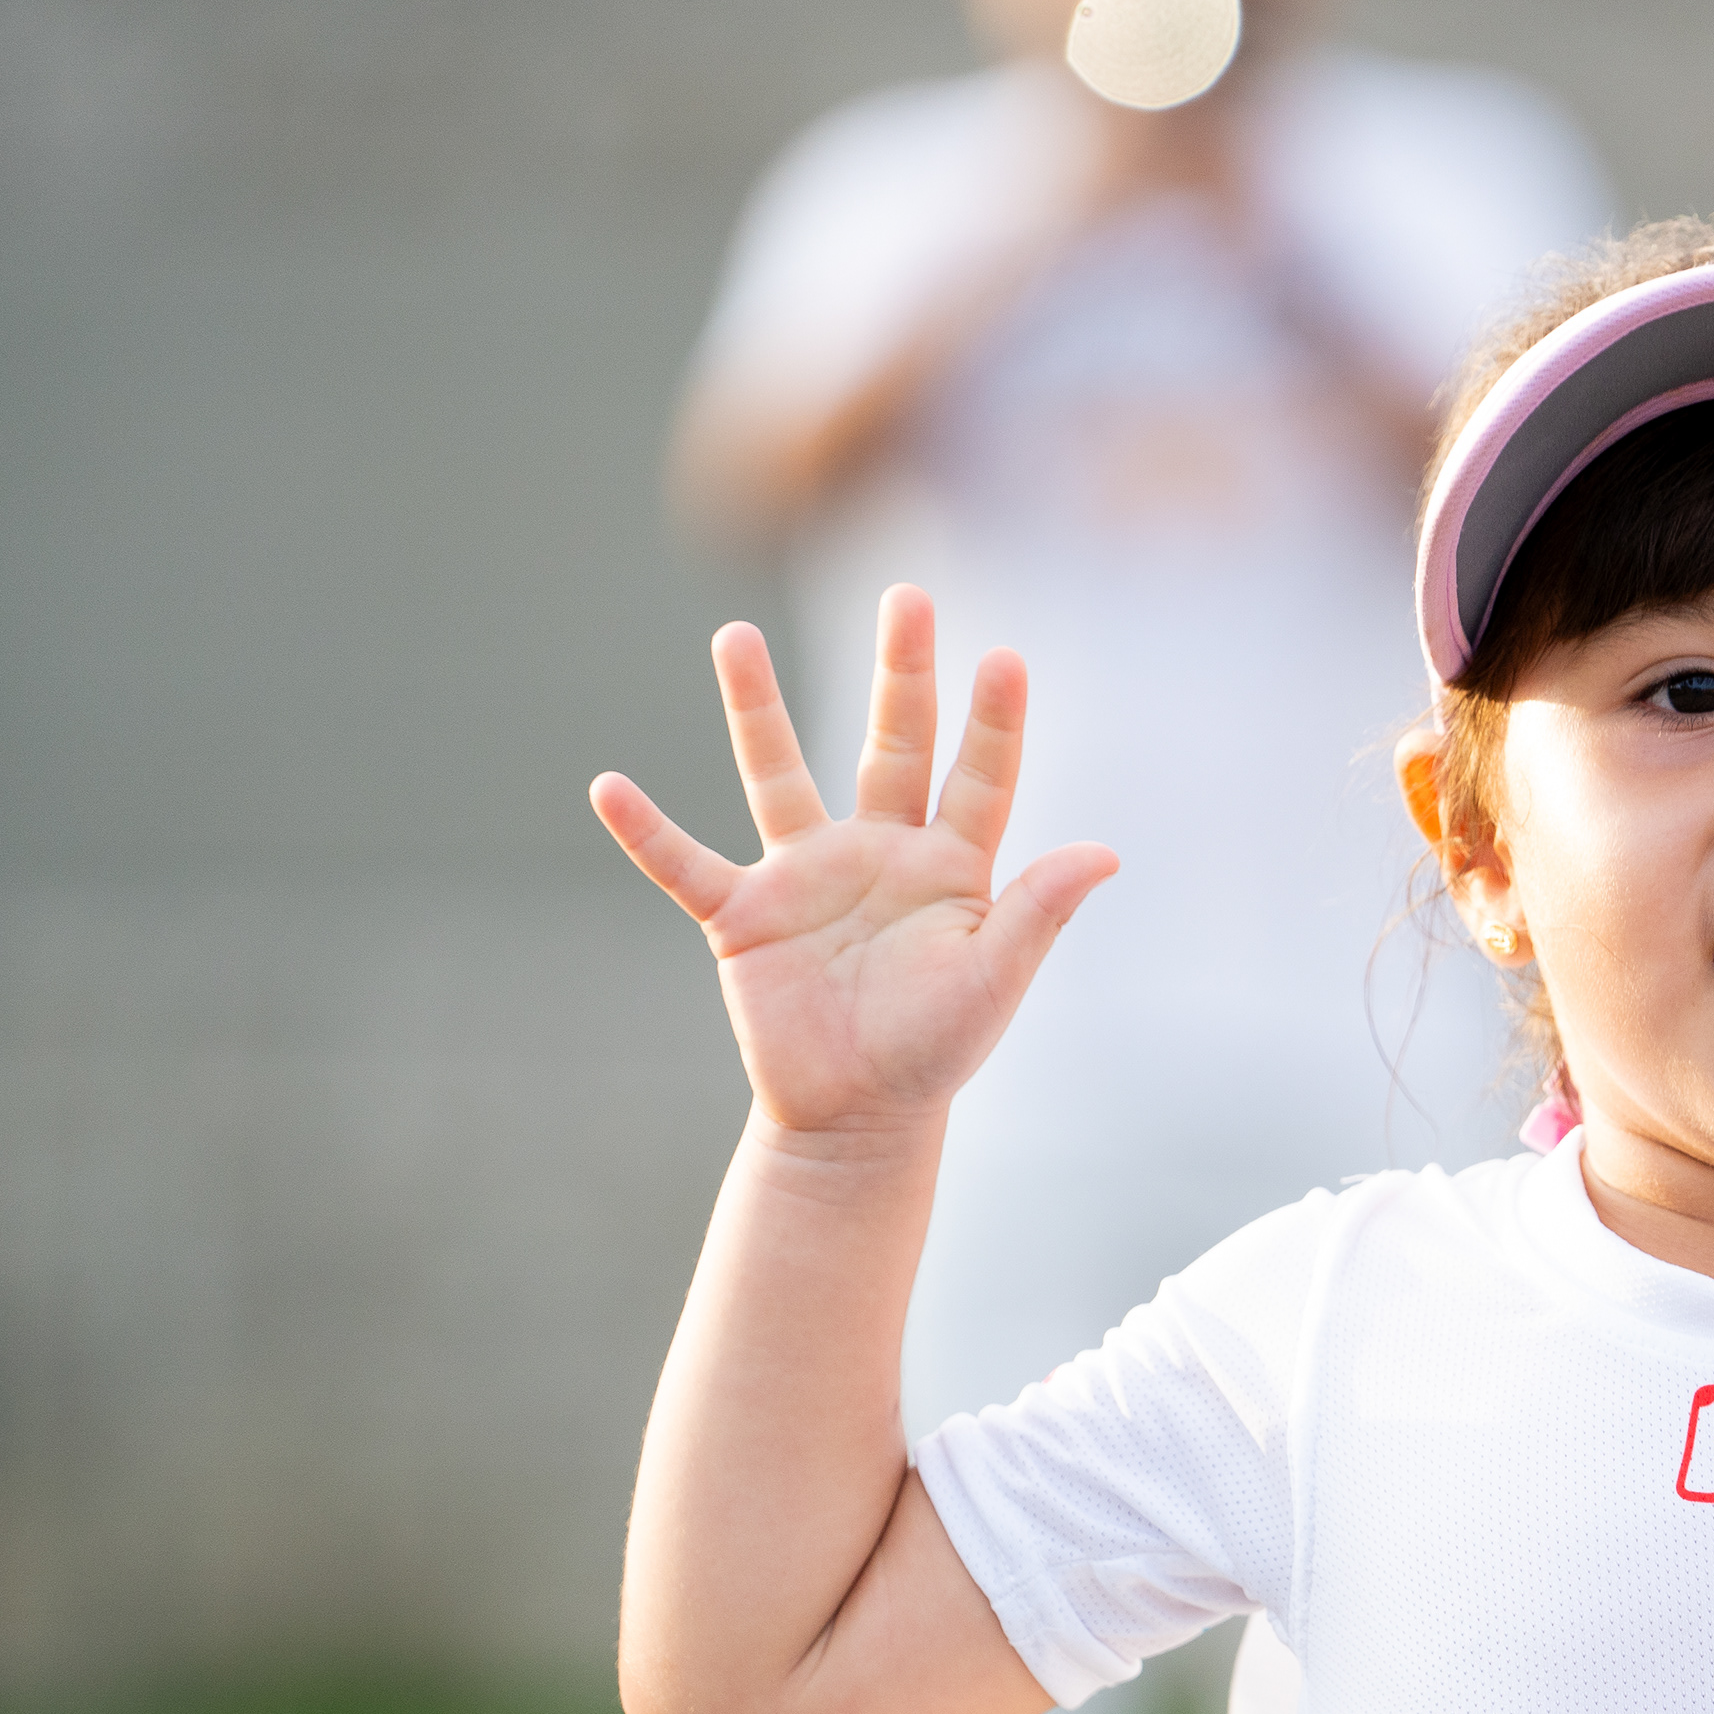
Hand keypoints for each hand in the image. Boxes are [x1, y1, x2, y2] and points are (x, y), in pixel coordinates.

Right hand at [590, 586, 1116, 1136]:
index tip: (1006, 656)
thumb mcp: (994, 979)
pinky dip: (646, 832)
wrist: (858, 1117)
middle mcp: (879, 852)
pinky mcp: (743, 917)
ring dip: (756, 708)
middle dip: (902, 672)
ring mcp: (806, 877)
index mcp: (950, 866)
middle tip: (906, 596)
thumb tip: (1106, 853)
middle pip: (892, 743)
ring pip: (778, 774)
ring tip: (733, 635)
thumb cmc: (936, 1049)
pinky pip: (684, 865)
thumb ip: (1039, 911)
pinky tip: (607, 787)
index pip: (979, 777)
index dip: (994, 722)